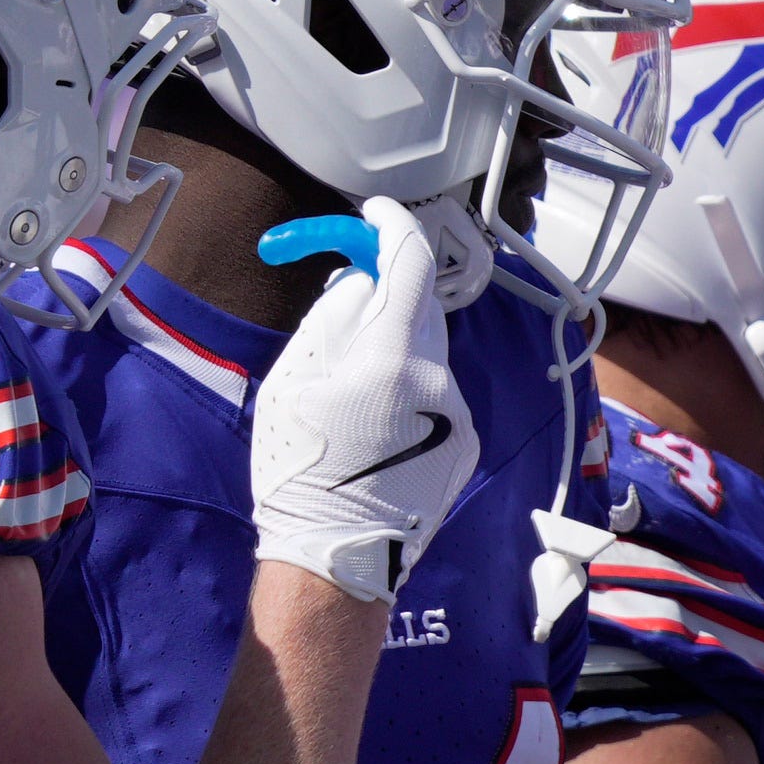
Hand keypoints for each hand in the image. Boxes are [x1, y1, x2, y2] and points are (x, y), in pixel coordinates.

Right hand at [247, 196, 482, 602]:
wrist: (337, 551)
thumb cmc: (302, 465)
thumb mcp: (296, 377)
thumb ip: (334, 316)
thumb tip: (361, 279)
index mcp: (395, 357)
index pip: (411, 266)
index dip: (394, 227)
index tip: (376, 212)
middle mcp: (441, 381)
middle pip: (423, 309)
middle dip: (389, 293)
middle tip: (349, 293)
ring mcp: (460, 414)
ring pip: (429, 354)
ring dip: (395, 347)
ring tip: (349, 387)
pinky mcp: (467, 444)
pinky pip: (437, 394)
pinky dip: (409, 387)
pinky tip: (374, 423)